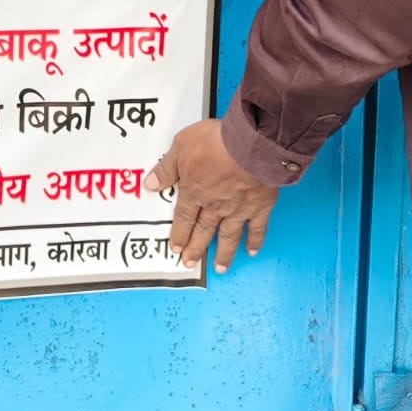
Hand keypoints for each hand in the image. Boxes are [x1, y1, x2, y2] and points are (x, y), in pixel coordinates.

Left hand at [145, 119, 278, 273]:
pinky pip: (256, 229)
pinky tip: (252, 251)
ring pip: (228, 236)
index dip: (179, 233)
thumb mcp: (181, 146)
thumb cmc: (216, 142)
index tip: (176, 247)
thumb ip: (167, 167)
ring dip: (223, 254)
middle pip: (203, 231)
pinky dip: (254, 241)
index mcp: (194, 191)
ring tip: (219, 268)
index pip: (184, 217)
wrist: (249, 145)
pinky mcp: (259, 206)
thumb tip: (152, 183)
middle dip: (195, 248)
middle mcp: (215, 205)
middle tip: (190, 262)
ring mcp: (238, 208)